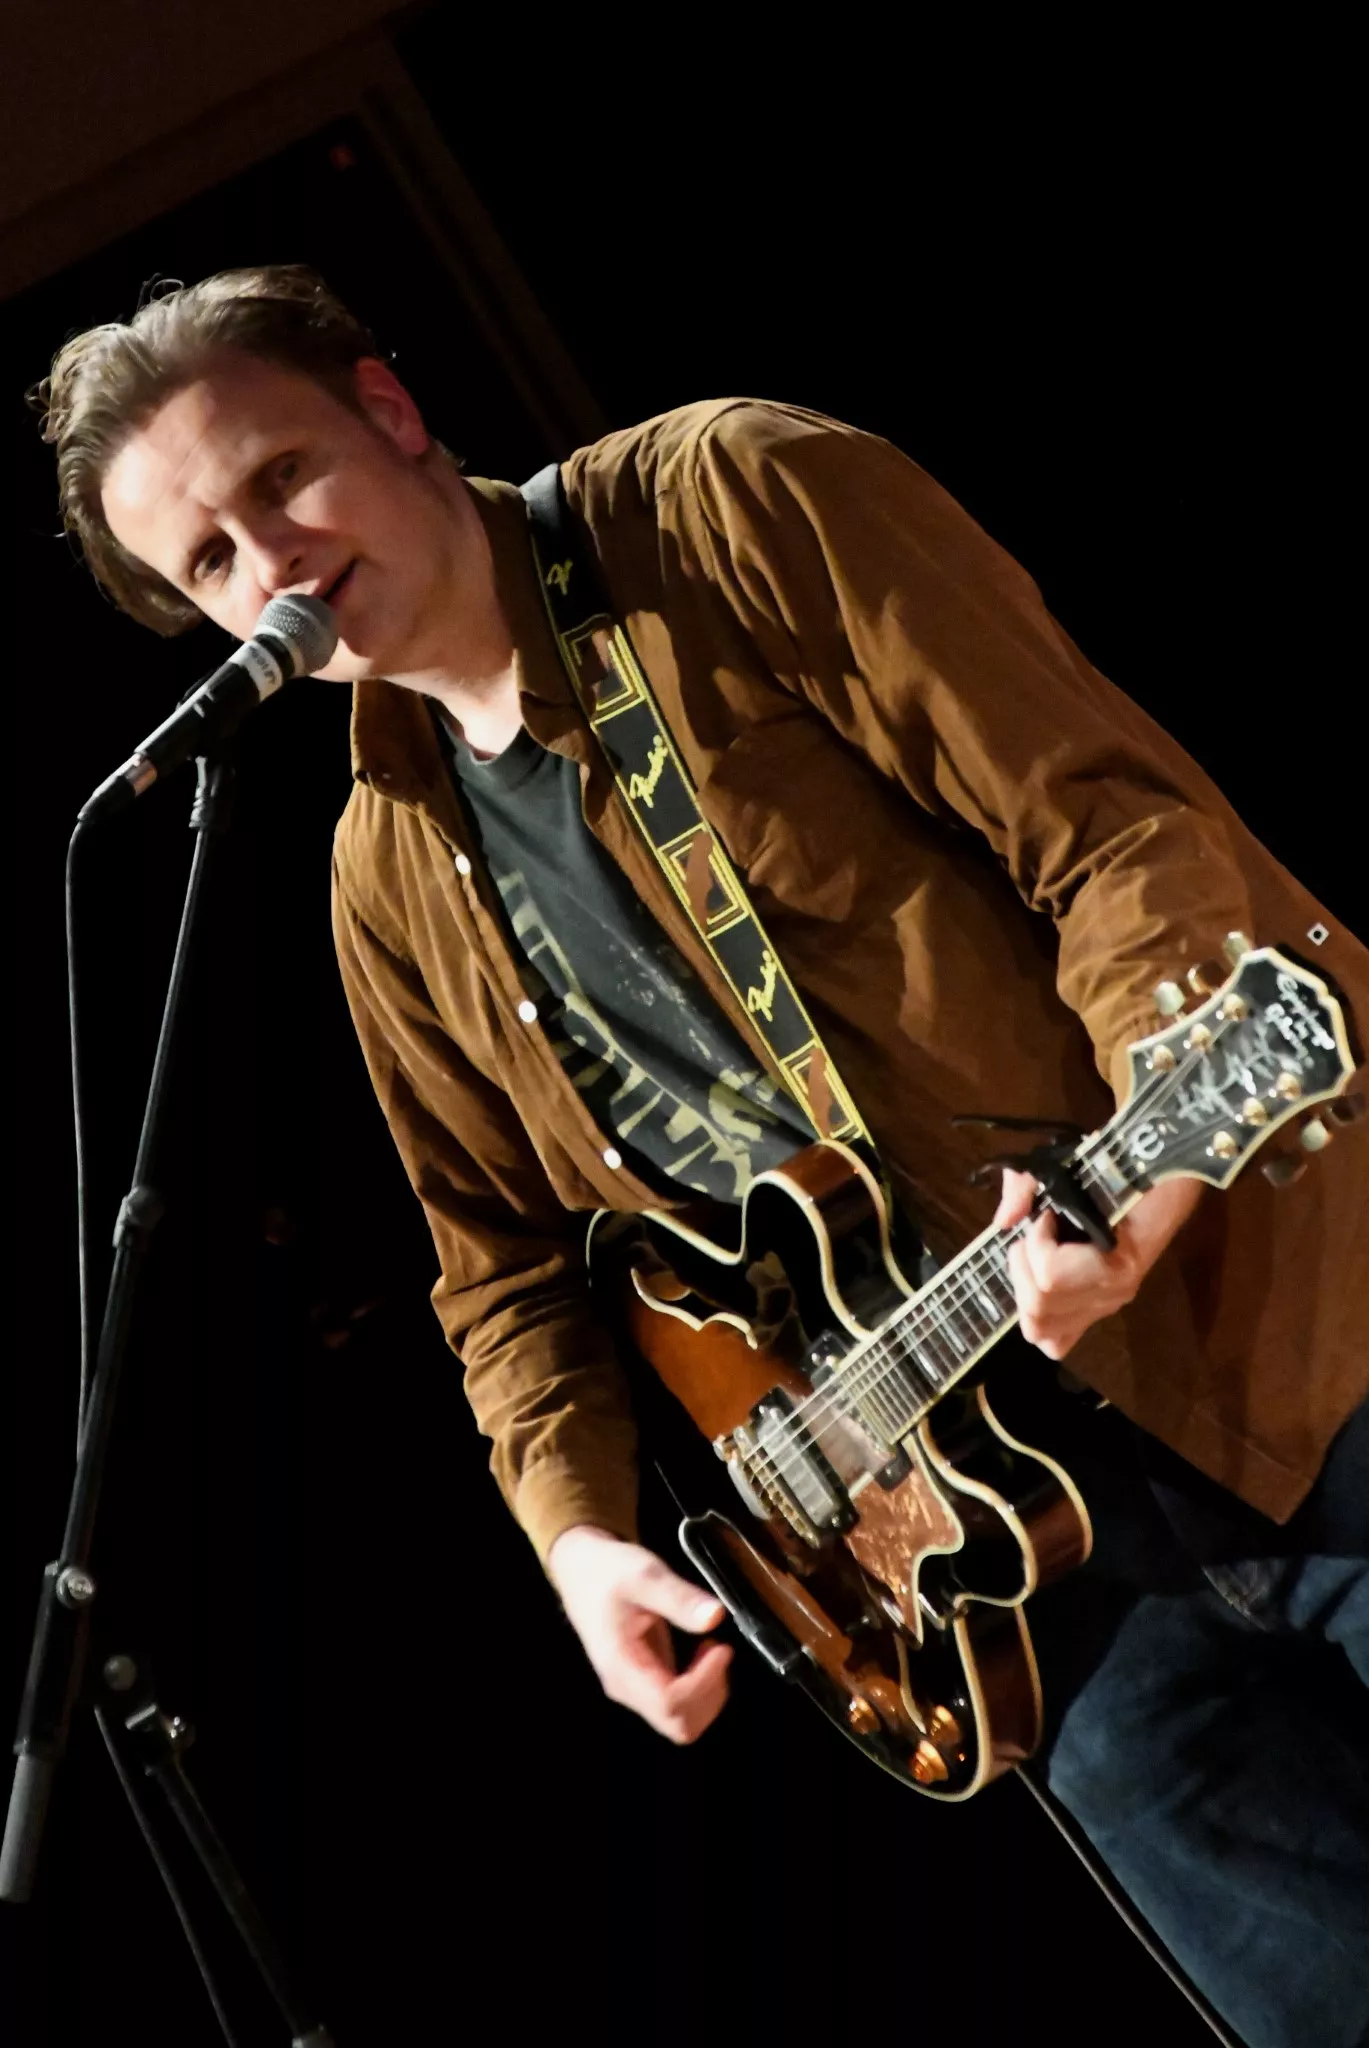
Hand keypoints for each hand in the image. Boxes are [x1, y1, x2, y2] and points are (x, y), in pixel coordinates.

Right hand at [547, 1525, 732, 1743]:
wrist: (581, 1571)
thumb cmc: (608, 1571)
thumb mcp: (644, 1574)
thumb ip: (679, 1597)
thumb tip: (716, 1615)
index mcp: (622, 1666)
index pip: (669, 1704)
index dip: (703, 1682)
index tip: (718, 1646)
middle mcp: (627, 1687)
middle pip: (679, 1724)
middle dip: (709, 1692)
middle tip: (717, 1650)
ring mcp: (635, 1689)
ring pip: (682, 1721)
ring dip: (709, 1692)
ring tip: (710, 1650)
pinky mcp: (645, 1683)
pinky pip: (679, 1705)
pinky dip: (701, 1687)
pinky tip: (702, 1654)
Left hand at [995, 1167, 1201, 1359]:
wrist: (1168, 1178)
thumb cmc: (1122, 1167)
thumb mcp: (1069, 1162)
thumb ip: (1026, 1186)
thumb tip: (1004, 1221)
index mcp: (1113, 1261)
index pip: (1050, 1276)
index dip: (1036, 1242)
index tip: (1049, 1215)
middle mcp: (1111, 1293)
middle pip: (1039, 1308)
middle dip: (1023, 1267)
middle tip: (1036, 1236)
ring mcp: (1107, 1305)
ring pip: (1041, 1330)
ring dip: (1026, 1288)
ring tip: (1039, 1255)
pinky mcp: (1099, 1310)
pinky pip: (1057, 1341)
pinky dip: (1041, 1320)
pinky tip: (1041, 1284)